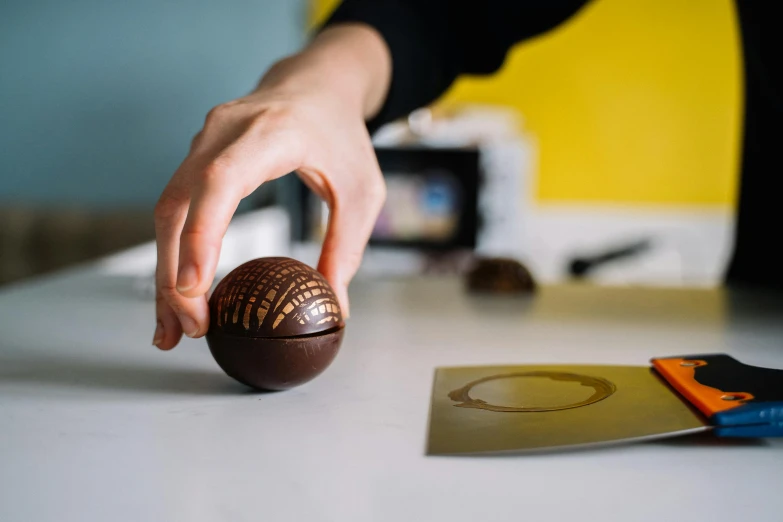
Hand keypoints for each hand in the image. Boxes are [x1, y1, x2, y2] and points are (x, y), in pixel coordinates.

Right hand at [152, 25, 390, 349]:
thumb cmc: (342, 136)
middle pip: (180, 205)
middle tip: (189, 330)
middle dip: (175, 273)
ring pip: (168, 211)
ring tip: (171, 330)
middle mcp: (223, 132)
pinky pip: (175, 207)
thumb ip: (347, 248)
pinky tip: (177, 294)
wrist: (317, 85)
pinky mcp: (196, 157)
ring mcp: (203, 141)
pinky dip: (172, 252)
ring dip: (164, 272)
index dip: (202, 236)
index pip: (221, 183)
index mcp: (270, 133)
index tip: (195, 289)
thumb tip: (334, 309)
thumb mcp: (363, 193)